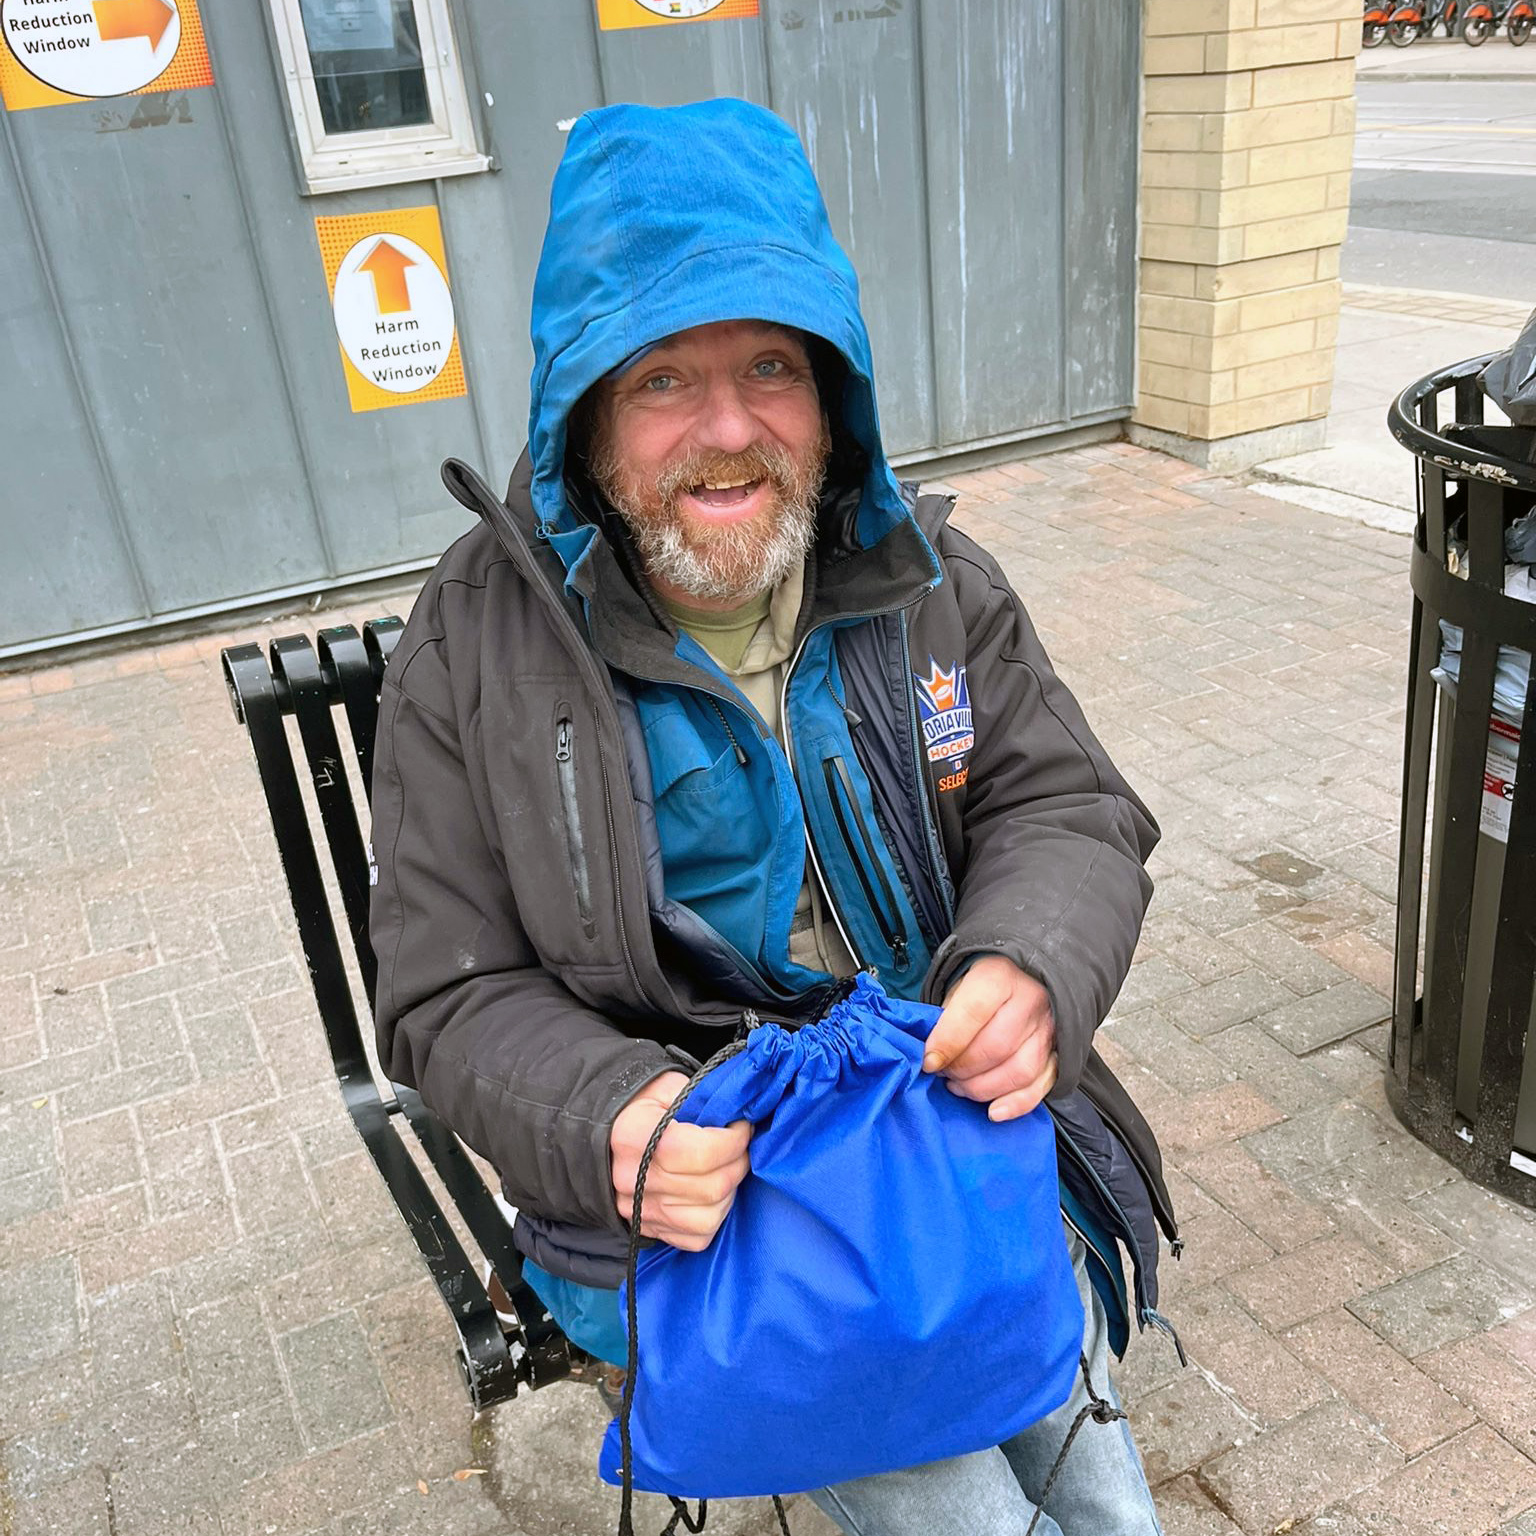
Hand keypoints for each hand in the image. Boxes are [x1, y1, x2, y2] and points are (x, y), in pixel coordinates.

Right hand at [610, 1072, 751, 1250]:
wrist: (609, 1132)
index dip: (732, 1142)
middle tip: (741, 1146)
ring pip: (708, 1218)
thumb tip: (739, 1116)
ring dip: (730, 1191)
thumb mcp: (666, 1086)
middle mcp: (631, 1180)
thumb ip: (700, 1099)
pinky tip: (713, 1192)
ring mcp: (638, 1210)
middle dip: (738, 1164)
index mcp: (633, 1137)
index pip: (698, 1153)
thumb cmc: (642, 1105)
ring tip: (728, 1167)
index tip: (742, 1127)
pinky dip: (715, 1216)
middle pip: (709, 1187)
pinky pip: (697, 1238)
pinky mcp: (647, 1228)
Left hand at [923, 956, 1057, 1121]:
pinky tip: (994, 1111)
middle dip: (962, 1068)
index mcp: (1000, 976)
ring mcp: (1049, 1029)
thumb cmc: (985, 983)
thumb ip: (947, 1015)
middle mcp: (1031, 1000)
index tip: (929, 1062)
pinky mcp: (1059, 1053)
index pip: (972, 1013)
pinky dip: (1016, 1104)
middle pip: (996, 1047)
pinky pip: (1041, 1086)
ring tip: (960, 1086)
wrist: (1029, 974)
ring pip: (1018, 1071)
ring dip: (982, 1089)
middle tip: (944, 1073)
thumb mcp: (961, 984)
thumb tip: (932, 1053)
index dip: (947, 1043)